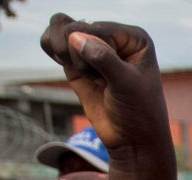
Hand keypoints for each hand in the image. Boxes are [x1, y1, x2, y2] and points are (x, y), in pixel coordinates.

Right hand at [39, 16, 165, 154]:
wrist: (131, 140)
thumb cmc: (138, 112)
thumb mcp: (126, 85)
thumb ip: (104, 59)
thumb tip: (75, 37)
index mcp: (134, 38)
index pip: (99, 30)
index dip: (95, 54)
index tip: (109, 78)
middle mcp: (114, 38)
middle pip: (76, 27)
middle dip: (78, 55)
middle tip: (95, 79)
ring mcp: (93, 48)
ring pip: (61, 29)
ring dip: (63, 50)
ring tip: (82, 73)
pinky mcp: (77, 61)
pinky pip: (54, 42)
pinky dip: (53, 50)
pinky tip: (63, 63)